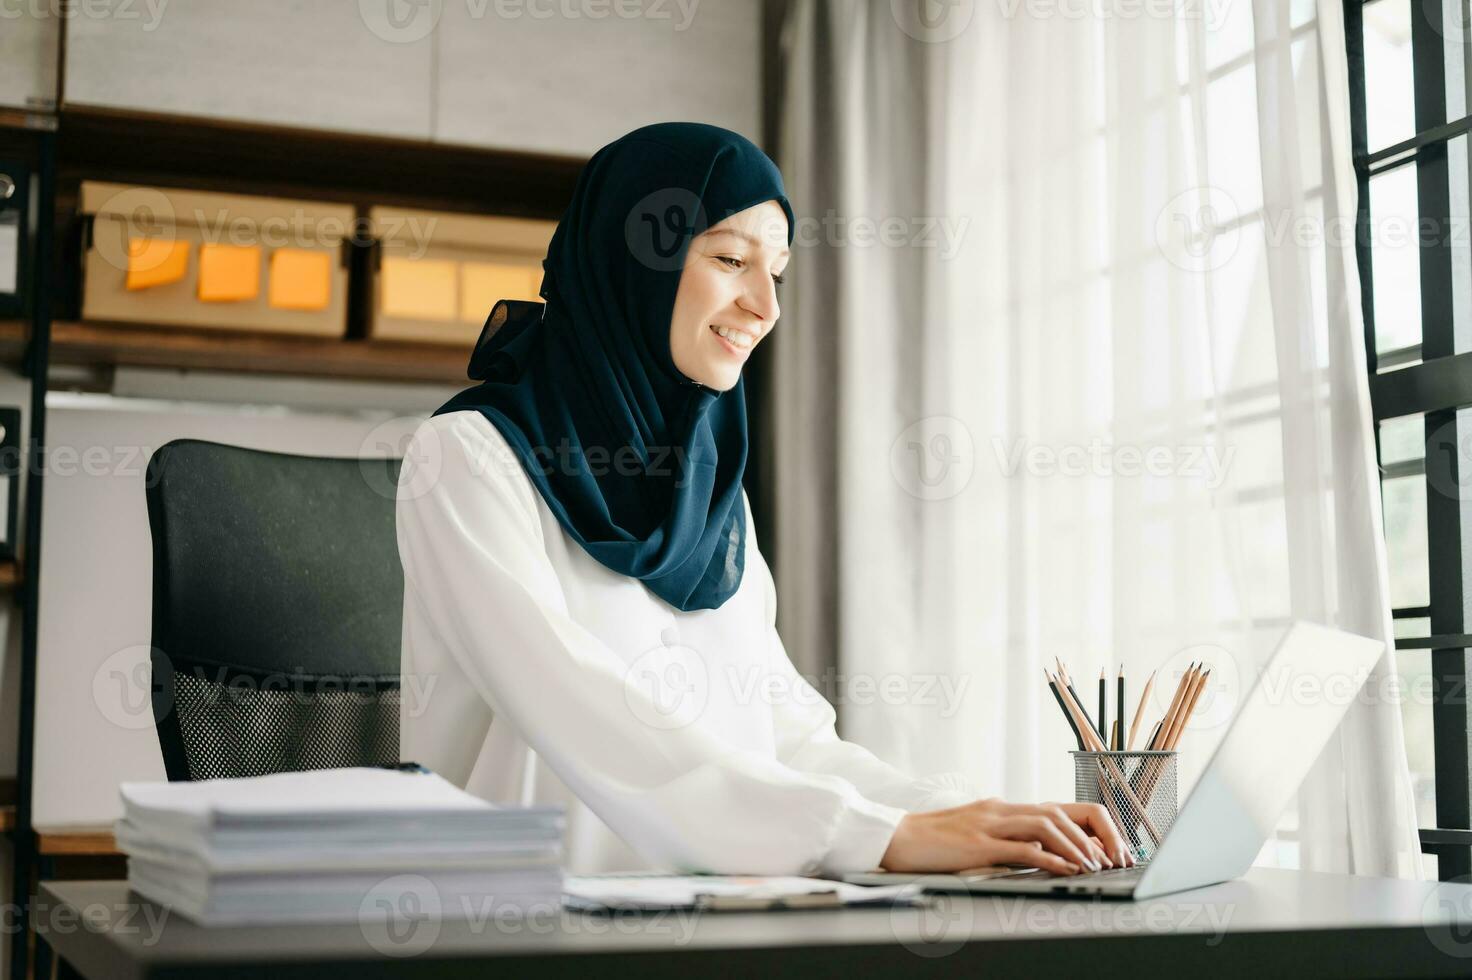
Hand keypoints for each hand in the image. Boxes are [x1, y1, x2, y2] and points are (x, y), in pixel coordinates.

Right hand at [879, 798, 1131, 874]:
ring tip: (1095, 865)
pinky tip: (1066, 870)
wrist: (894, 837)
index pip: (1055, 808)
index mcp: (1001, 808)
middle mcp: (1000, 810)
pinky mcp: (978, 844)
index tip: (1104, 849)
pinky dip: (1050, 858)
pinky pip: (1023, 848)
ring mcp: (989, 824)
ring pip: (1047, 825)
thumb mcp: (972, 835)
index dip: (1085, 826)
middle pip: (1059, 811)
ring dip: (1077, 845)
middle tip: (1112, 857)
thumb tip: (1033, 855)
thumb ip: (1001, 839)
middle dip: (1092, 834)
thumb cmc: (930, 841)